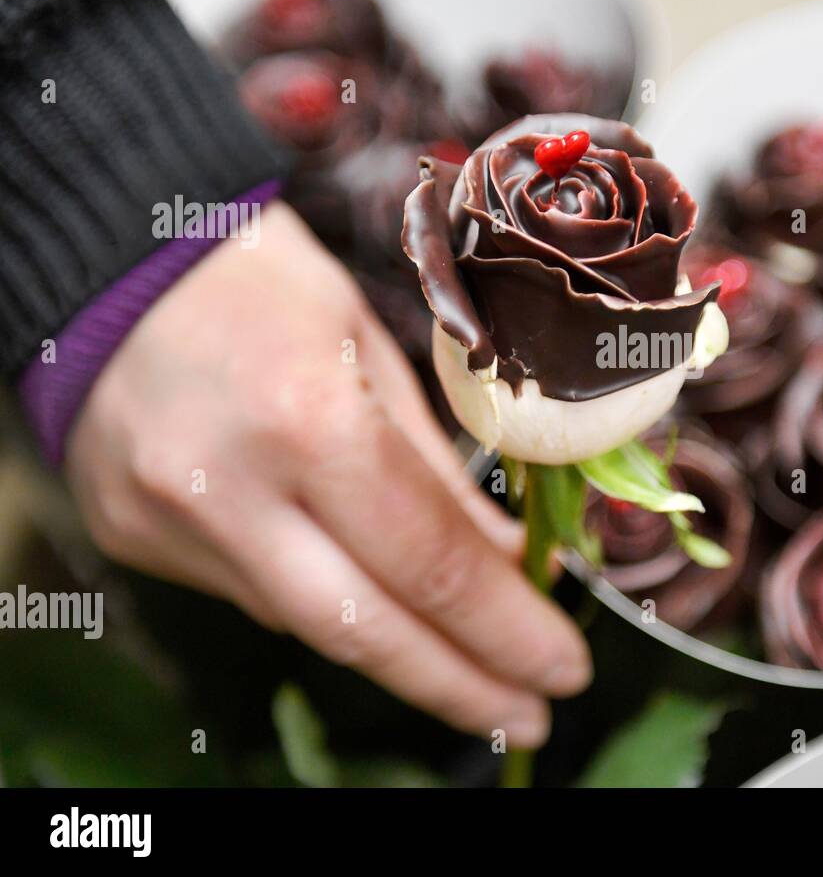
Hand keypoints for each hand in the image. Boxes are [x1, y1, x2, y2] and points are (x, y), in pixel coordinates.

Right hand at [66, 201, 589, 746]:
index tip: (563, 668)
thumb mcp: (372, 346)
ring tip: (468, 666)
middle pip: (365, 632)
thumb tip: (502, 559)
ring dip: (399, 650)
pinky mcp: (131, 539)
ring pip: (307, 624)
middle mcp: (229, 492)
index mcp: (308, 420)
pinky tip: (368, 594)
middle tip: (529, 718)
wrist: (108, 255)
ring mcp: (169, 525)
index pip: (430, 563)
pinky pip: (253, 594)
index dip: (507, 630)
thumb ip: (435, 468)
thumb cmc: (262, 275)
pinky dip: (326, 600)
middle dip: (461, 688)